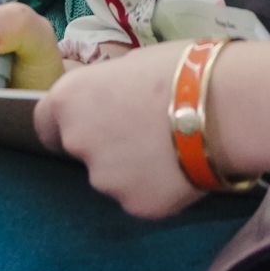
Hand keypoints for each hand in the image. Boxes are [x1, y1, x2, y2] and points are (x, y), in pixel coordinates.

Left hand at [34, 43, 201, 218]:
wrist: (224, 107)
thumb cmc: (180, 70)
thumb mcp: (130, 64)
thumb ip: (105, 89)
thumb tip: (108, 98)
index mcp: (69, 100)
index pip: (45, 122)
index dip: (65, 124)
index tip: (88, 122)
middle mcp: (77, 142)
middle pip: (81, 151)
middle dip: (104, 145)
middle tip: (142, 132)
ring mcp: (105, 179)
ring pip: (112, 177)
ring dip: (131, 168)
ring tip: (170, 148)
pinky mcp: (135, 206)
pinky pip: (140, 197)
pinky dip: (155, 187)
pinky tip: (182, 167)